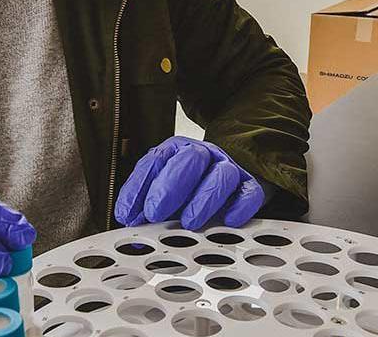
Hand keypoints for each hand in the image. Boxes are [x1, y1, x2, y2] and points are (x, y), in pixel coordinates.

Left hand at [114, 136, 267, 229]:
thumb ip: (144, 208)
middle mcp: (203, 155)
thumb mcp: (162, 195)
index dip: (139, 186)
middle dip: (170, 186)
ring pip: (221, 174)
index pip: (155, 161)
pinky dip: (240, 206)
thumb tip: (130, 225)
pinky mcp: (249, 187)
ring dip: (204, 198)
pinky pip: (249, 192)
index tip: (128, 213)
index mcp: (176, 152)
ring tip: (188, 222)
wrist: (228, 183)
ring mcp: (228, 169)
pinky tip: (229, 220)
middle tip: (155, 212)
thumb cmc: (190, 190)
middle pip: (190, 158)